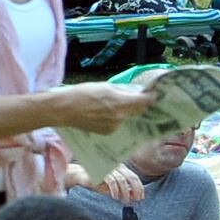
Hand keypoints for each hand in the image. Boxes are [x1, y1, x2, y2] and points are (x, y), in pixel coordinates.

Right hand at [36, 83, 154, 133]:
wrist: (64, 110)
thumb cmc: (82, 93)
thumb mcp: (104, 86)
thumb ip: (122, 91)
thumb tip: (135, 92)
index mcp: (120, 102)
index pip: (144, 101)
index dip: (151, 97)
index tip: (155, 94)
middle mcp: (120, 117)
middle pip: (138, 111)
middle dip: (140, 105)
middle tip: (142, 98)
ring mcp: (114, 127)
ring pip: (128, 117)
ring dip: (127, 112)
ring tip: (116, 104)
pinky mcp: (108, 133)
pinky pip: (119, 124)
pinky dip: (117, 118)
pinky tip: (106, 113)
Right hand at [103, 165, 144, 202]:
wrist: (82, 176)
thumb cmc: (99, 181)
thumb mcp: (114, 187)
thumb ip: (124, 189)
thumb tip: (135, 195)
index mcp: (122, 168)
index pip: (134, 177)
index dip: (140, 188)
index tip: (141, 198)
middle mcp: (117, 166)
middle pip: (131, 178)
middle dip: (135, 190)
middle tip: (136, 200)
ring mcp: (110, 168)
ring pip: (122, 180)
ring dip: (125, 192)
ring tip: (124, 201)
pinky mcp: (102, 171)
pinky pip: (112, 181)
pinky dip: (115, 190)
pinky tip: (115, 197)